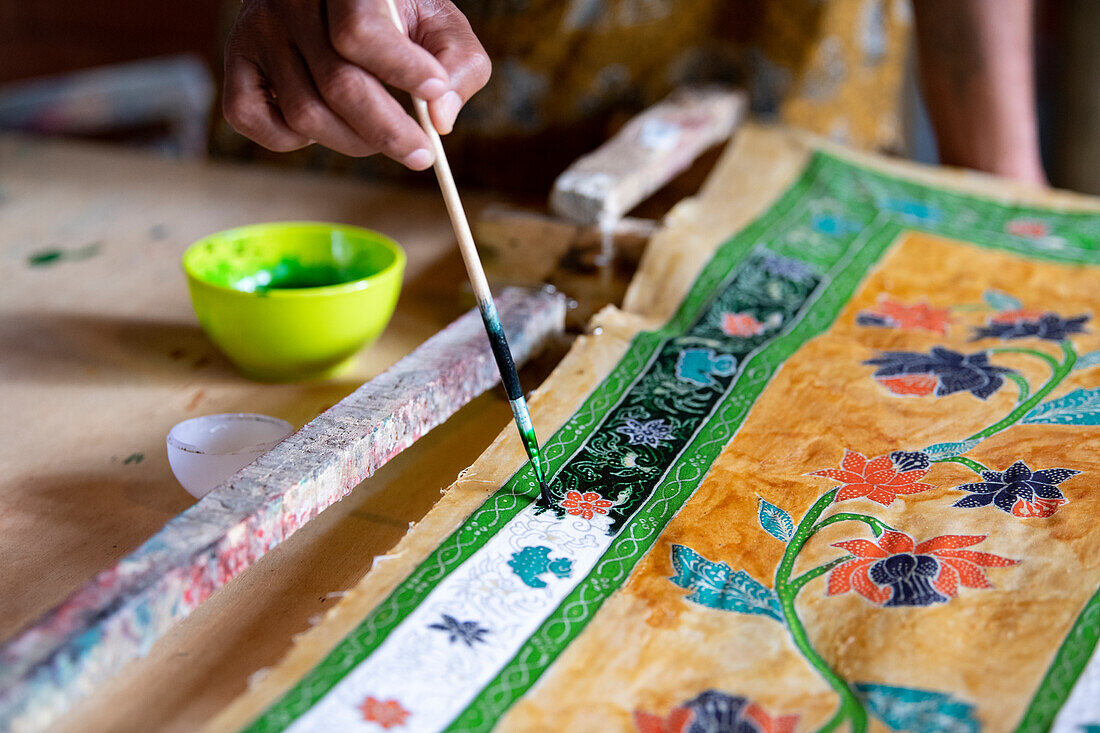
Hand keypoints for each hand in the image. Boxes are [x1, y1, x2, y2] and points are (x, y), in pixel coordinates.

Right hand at [223, 0, 489, 168]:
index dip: (400, 69)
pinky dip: (292, 141)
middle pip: (337, 84)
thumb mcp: (438, 23)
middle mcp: (292, 0)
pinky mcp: (238, 61)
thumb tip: (440, 118)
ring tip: (380, 137)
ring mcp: (258, 30)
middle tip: (421, 155)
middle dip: (387, 131)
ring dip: (352, 142)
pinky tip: (324, 126)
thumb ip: (458, 64)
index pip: (360, 30)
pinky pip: (254, 120)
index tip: (434, 93)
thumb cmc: (396, 16)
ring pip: (304, 113)